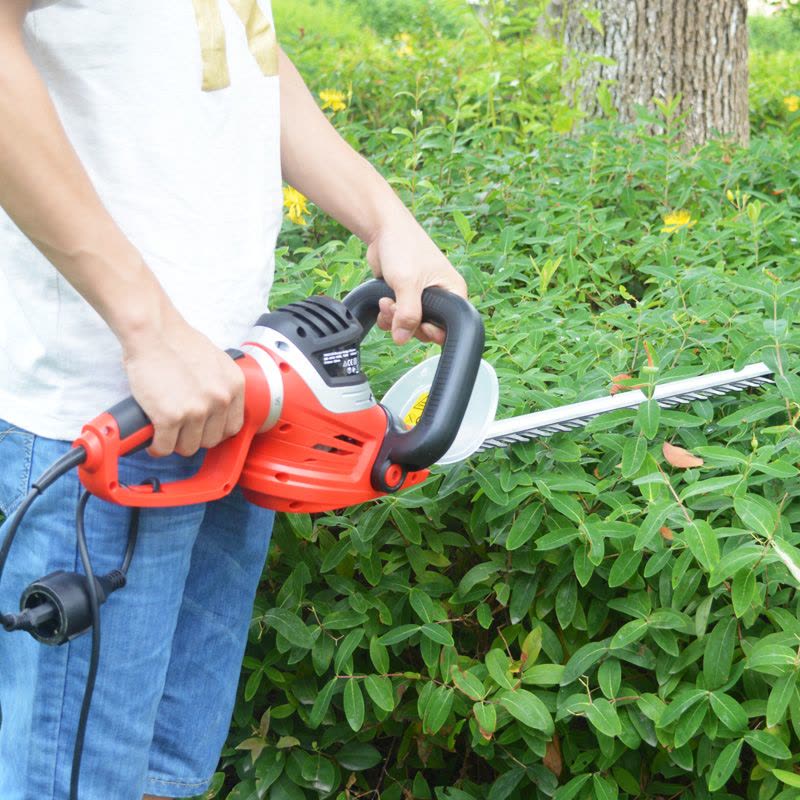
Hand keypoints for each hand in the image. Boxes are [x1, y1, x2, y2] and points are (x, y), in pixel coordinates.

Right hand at [121, 311, 244, 457]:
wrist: (153, 332)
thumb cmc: (177, 341)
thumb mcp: (215, 361)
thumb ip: (220, 384)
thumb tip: (215, 406)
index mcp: (234, 385)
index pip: (234, 427)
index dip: (215, 431)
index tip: (204, 431)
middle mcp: (220, 399)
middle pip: (211, 440)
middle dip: (195, 438)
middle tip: (181, 431)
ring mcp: (197, 410)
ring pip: (188, 447)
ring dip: (175, 443)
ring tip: (165, 434)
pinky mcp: (170, 417)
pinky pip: (165, 447)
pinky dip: (157, 447)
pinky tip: (153, 439)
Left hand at [366, 213, 466, 344]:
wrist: (383, 229)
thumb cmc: (404, 246)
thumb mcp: (408, 283)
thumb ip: (407, 313)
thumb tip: (402, 339)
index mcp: (453, 293)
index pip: (448, 326)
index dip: (432, 332)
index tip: (417, 327)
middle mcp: (440, 297)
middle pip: (426, 329)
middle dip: (406, 323)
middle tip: (394, 307)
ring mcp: (421, 299)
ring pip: (409, 325)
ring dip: (394, 319)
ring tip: (386, 301)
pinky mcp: (404, 298)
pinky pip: (397, 318)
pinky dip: (388, 315)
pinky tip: (382, 301)